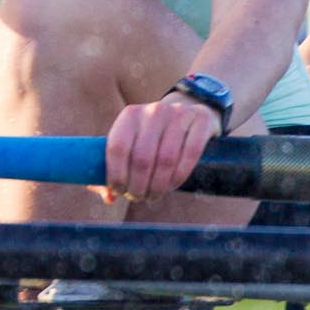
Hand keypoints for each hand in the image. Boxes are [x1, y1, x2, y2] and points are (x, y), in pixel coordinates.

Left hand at [102, 94, 217, 202]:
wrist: (189, 111)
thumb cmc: (152, 135)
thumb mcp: (132, 141)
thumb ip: (117, 167)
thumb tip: (109, 197)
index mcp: (129, 115)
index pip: (117, 148)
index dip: (116, 174)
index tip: (118, 191)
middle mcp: (153, 111)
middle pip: (142, 158)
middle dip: (138, 185)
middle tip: (137, 197)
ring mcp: (178, 114)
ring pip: (166, 160)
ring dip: (158, 185)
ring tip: (153, 196)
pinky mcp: (201, 120)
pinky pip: (190, 155)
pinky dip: (179, 176)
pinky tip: (172, 186)